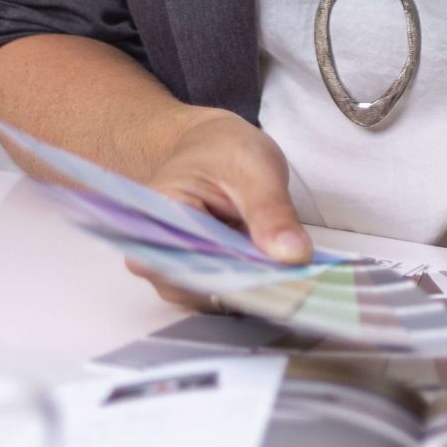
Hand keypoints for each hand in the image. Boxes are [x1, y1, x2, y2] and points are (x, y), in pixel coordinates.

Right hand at [127, 109, 310, 308]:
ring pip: (213, 298)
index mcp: (156, 217)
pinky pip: (223, 295)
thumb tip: (292, 256)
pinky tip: (274, 277)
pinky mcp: (196, 279)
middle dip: (246, 287)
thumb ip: (270, 211)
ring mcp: (174, 271)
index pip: (186, 263)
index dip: (231, 277)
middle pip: (198, 287)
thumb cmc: (223, 150)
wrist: (214, 148)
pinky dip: (250, 290)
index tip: (273, 278)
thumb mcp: (253, 168)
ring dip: (250, 292)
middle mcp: (154, 252)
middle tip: (290, 279)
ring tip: (285, 277)